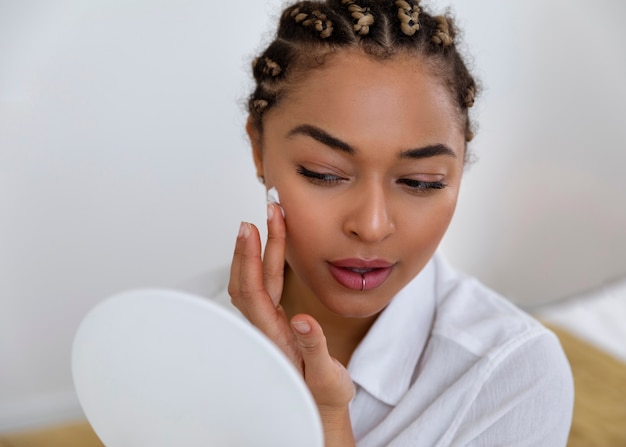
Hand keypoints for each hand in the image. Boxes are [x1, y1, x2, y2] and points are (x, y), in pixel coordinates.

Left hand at [229, 203, 354, 444]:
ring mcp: (270, 325)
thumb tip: (302, 320)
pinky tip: (271, 253)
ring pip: (256, 282)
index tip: (254, 228)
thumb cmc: (322, 396)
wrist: (319, 411)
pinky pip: (264, 288)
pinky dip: (264, 265)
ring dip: (259, 252)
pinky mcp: (277, 323)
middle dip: (255, 244)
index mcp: (274, 337)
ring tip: (266, 224)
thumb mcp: (325, 376)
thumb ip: (314, 348)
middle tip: (265, 213)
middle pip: (252, 279)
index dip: (252, 258)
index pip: (255, 291)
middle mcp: (266, 328)